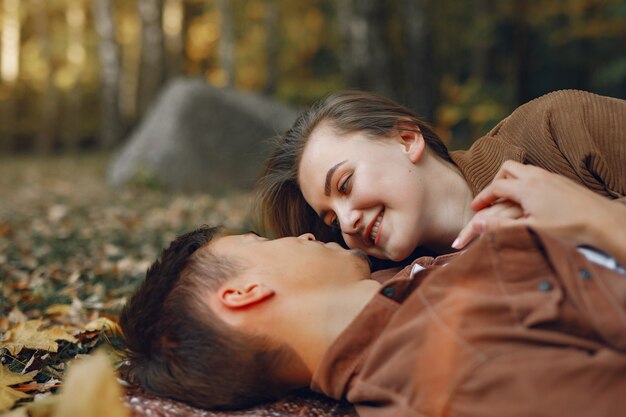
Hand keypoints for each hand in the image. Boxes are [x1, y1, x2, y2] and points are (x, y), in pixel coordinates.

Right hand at [452, 161, 625, 264]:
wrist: (603, 221)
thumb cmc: (568, 228)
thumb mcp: (531, 230)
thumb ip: (501, 227)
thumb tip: (476, 224)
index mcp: (526, 188)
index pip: (495, 188)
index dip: (482, 197)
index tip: (474, 207)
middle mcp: (537, 177)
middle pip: (506, 169)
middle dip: (494, 182)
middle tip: (490, 198)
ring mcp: (550, 176)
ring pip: (522, 169)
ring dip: (510, 180)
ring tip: (507, 197)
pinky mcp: (561, 180)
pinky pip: (535, 173)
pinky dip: (525, 181)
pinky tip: (529, 197)